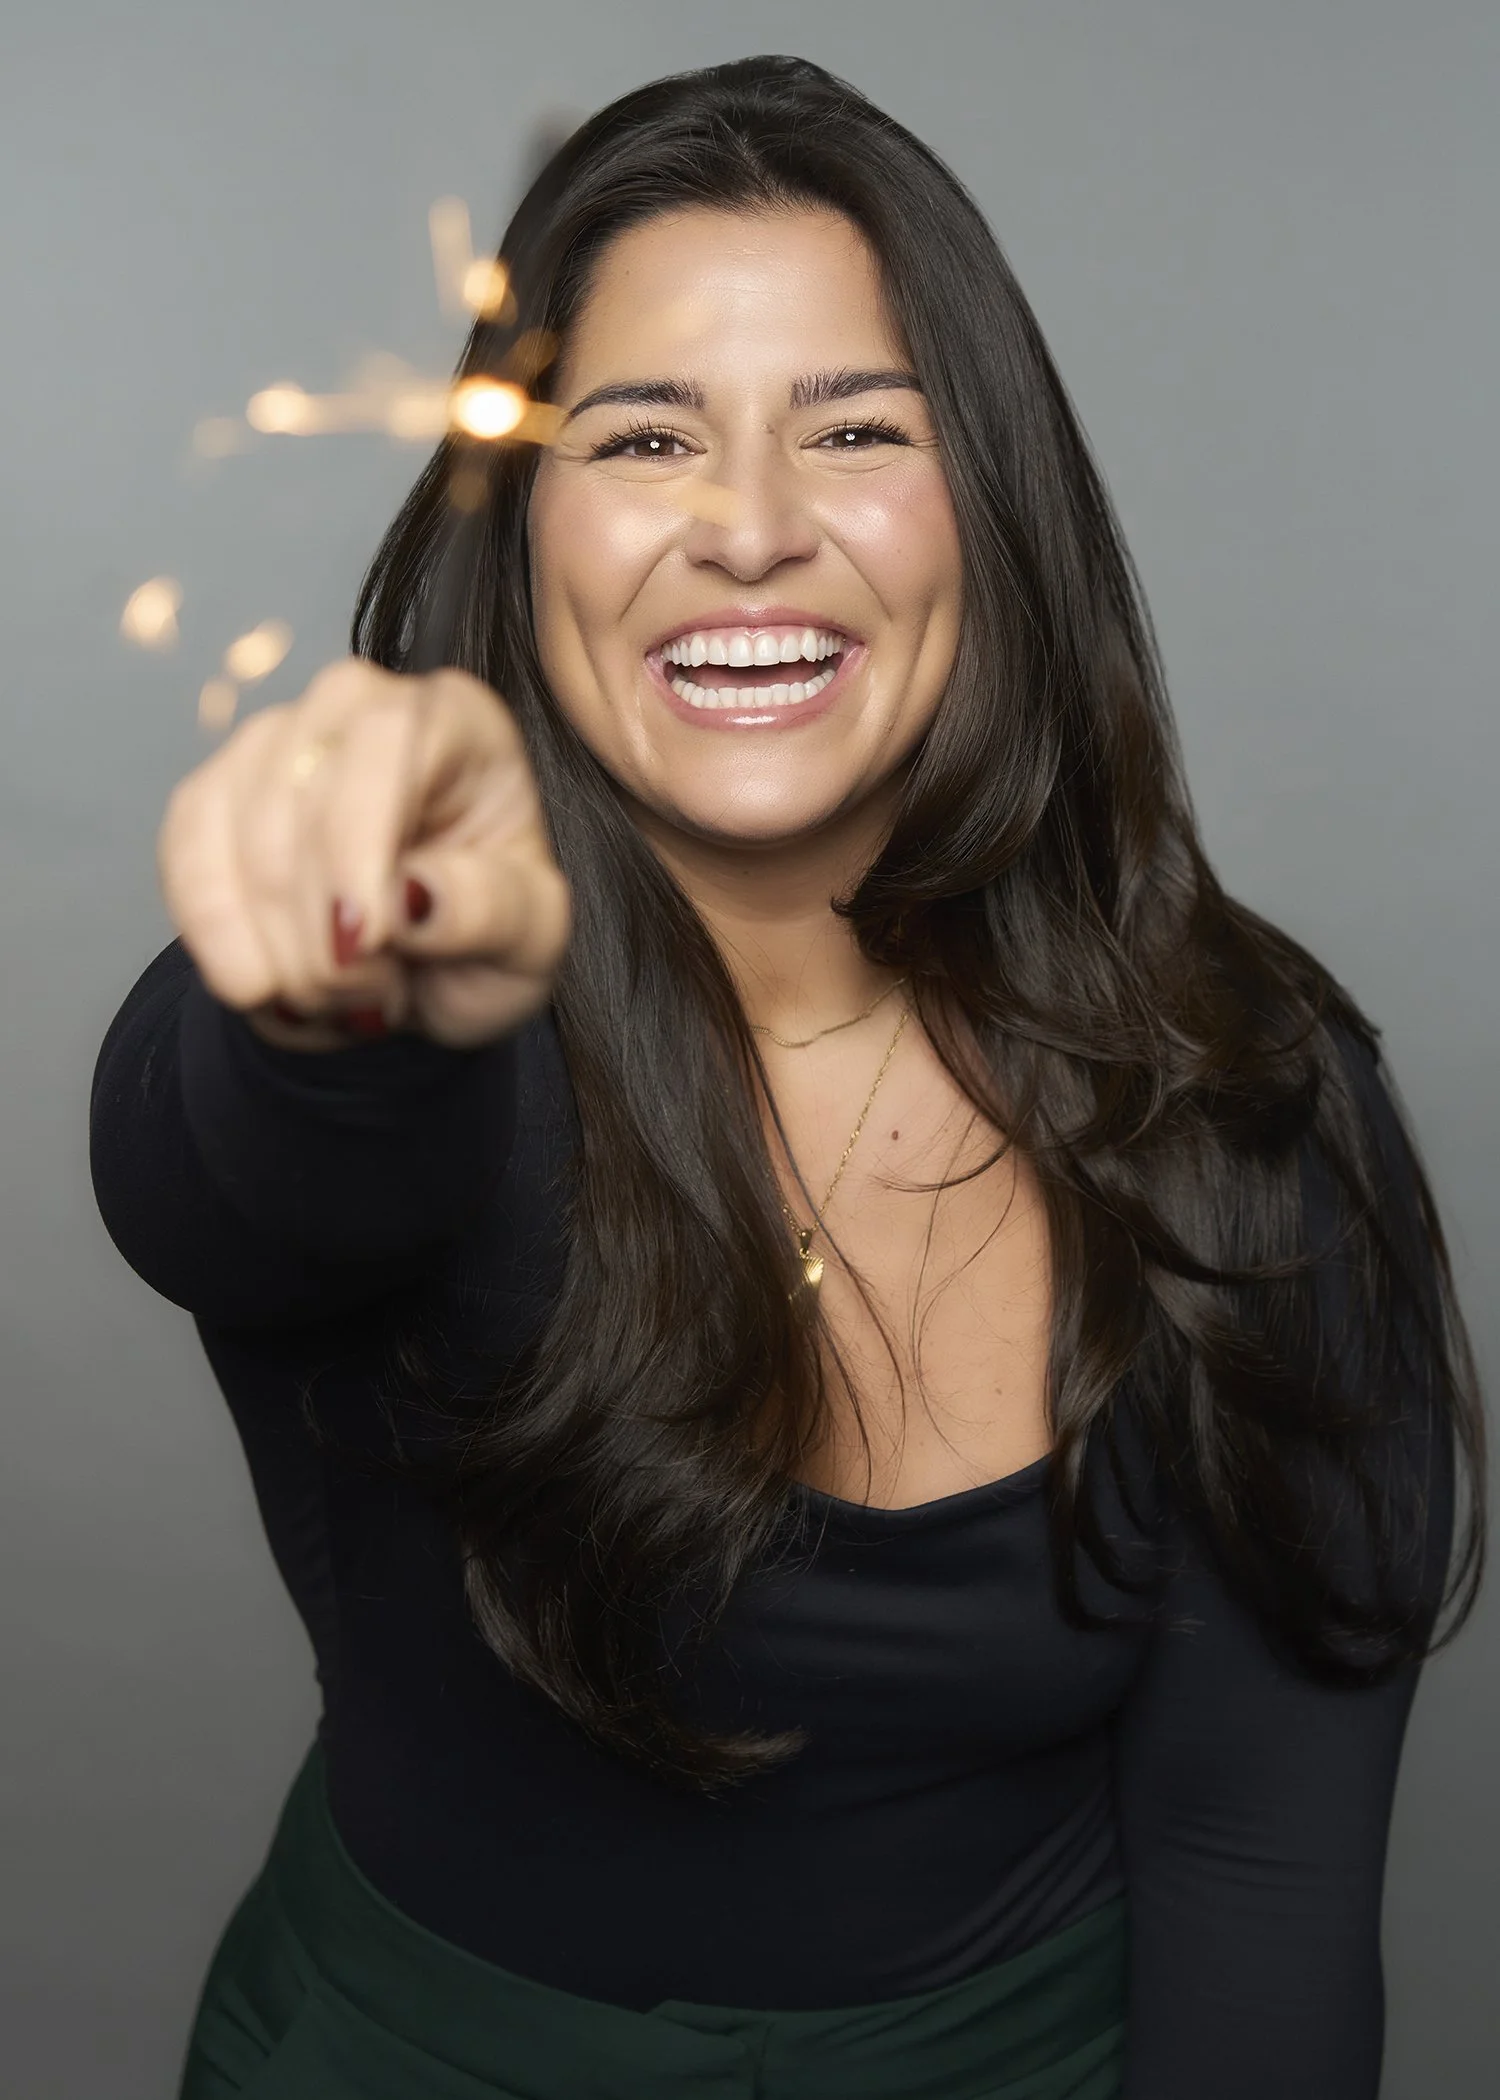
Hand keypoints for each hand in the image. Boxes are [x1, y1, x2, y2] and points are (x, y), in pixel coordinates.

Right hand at [157, 658, 571, 1049]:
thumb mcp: (529, 941)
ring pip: (230, 827)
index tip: (361, 939)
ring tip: (337, 999)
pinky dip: (214, 935)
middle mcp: (358, 706)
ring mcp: (274, 741)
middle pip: (296, 792)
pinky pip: (183, 853)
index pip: (386, 737)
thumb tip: (414, 897)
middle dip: (318, 925)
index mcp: (457, 720)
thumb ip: (489, 912)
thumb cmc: (489, 934)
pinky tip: (260, 984)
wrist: (424, 971)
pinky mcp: (213, 793)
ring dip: (273, 944)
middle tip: (372, 998)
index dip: (358, 839)